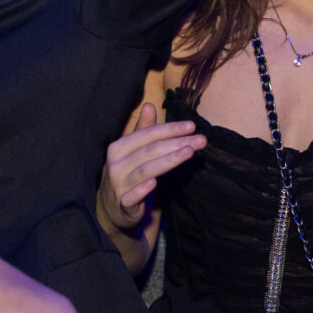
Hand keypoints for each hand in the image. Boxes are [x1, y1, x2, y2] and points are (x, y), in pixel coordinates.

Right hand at [100, 101, 203, 234]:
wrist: (111, 207)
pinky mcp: (123, 204)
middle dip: (176, 143)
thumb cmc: (127, 173)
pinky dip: (141, 190)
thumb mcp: (133, 151)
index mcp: (119, 147)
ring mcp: (118, 184)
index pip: (147, 135)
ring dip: (167, 161)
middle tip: (201, 140)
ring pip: (145, 171)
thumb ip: (142, 130)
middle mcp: (116, 164)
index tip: (191, 126)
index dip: (169, 129)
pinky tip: (154, 183)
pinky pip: (131, 197)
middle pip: (150, 151)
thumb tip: (149, 105)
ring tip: (189, 153)